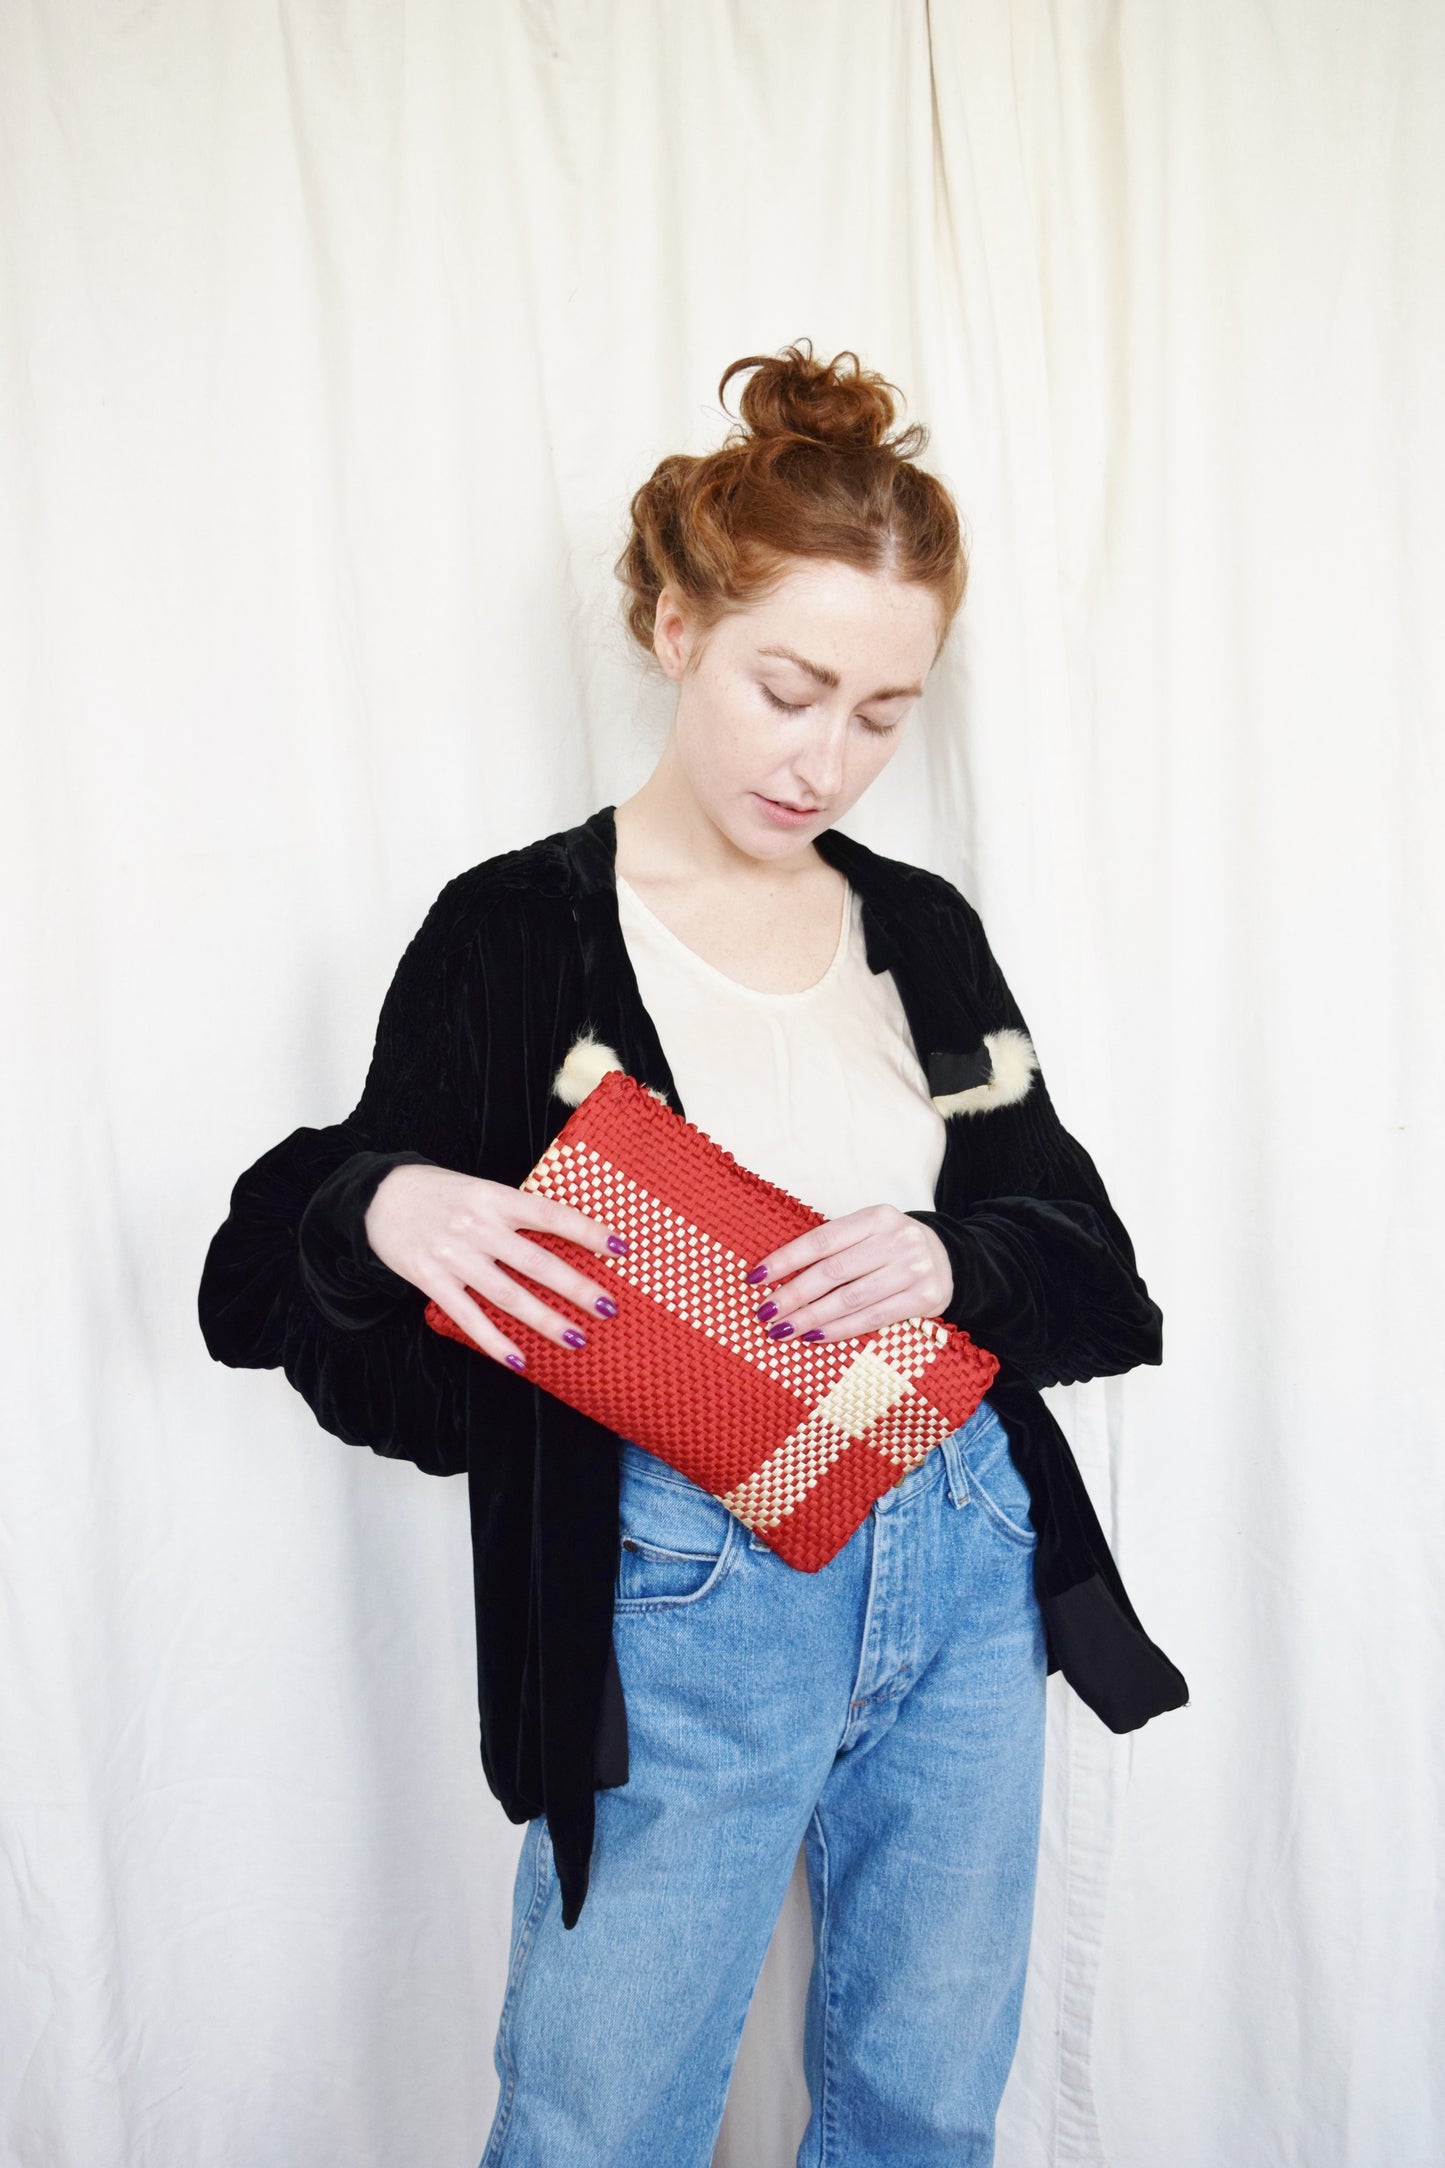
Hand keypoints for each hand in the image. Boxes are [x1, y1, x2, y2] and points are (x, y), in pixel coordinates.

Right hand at [364, 1163, 626, 1371]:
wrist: (378, 1196)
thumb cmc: (441, 1193)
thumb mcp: (481, 1189)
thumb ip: (516, 1213)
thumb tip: (566, 1238)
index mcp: (495, 1197)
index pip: (551, 1214)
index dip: (588, 1231)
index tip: (622, 1248)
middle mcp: (477, 1226)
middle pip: (536, 1262)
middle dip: (576, 1288)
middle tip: (608, 1307)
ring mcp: (453, 1255)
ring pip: (508, 1295)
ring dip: (545, 1321)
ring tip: (576, 1340)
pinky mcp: (431, 1280)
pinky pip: (468, 1317)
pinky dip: (494, 1342)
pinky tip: (519, 1361)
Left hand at [746, 1205, 953, 1344]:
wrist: (952, 1261)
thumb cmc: (893, 1249)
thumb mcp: (870, 1234)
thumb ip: (835, 1247)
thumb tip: (777, 1274)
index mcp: (876, 1217)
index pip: (821, 1239)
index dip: (786, 1259)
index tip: (755, 1277)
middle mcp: (897, 1240)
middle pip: (832, 1272)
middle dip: (792, 1295)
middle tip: (764, 1313)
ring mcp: (913, 1270)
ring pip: (850, 1299)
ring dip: (810, 1318)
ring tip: (782, 1330)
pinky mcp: (924, 1299)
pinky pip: (872, 1319)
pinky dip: (839, 1330)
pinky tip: (815, 1337)